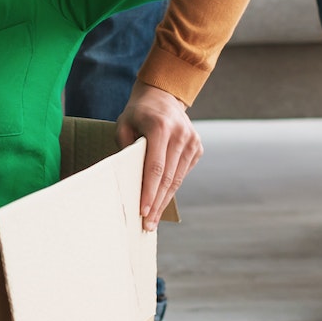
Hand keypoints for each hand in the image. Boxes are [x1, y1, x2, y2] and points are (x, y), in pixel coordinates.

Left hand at [118, 81, 199, 231]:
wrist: (163, 95)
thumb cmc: (138, 113)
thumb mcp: (123, 124)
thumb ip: (125, 148)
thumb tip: (127, 178)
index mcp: (161, 127)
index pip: (155, 167)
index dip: (149, 191)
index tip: (143, 211)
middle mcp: (181, 134)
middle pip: (168, 178)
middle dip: (157, 203)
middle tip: (147, 225)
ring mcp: (192, 141)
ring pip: (178, 179)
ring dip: (165, 200)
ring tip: (153, 220)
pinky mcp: (197, 147)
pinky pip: (183, 173)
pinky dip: (172, 188)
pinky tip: (161, 201)